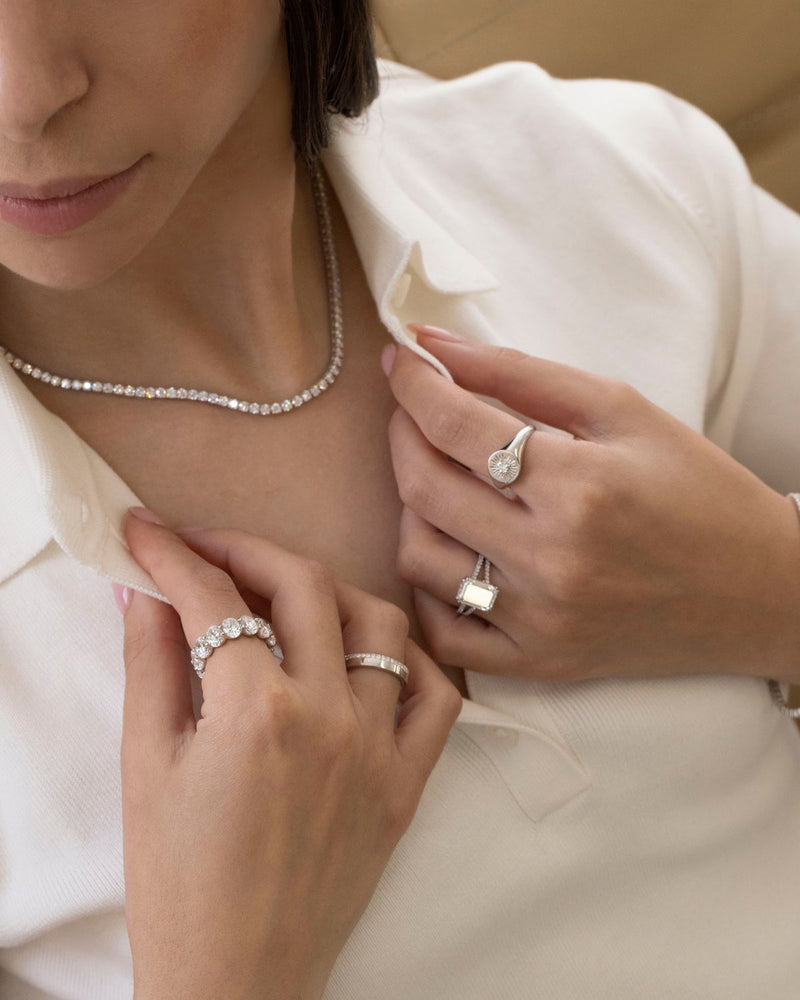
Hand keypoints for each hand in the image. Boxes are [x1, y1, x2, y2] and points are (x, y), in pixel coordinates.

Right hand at [117, 510, 461, 999]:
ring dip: (329, 592)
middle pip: (303, 585)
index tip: (148, 533)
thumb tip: (145, 590)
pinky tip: (364, 655)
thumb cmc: (178, 882)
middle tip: (209, 551)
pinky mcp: (407, 783)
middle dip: (248, 550)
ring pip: (378, 623)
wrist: (236, 979)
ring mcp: (378, 748)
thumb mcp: (146, 766)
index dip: (173, 554)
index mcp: (254, 713)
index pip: (213, 599)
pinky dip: (407, 659)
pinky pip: (435, 696)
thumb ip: (149, 663)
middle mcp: (328, 717)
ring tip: (285, 599)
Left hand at [383, 326, 799, 684]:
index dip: (414, 384)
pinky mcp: (537, 663)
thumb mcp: (624, 411)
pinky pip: (443, 631)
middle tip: (412, 409)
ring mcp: (538, 620)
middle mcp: (550, 559)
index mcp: (578, 486)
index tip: (402, 357)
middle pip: (423, 489)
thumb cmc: (699, 491)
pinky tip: (448, 550)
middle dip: (401, 434)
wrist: (760, 592)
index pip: (455, 425)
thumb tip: (435, 344)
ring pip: (419, 559)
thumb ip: (523, 373)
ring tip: (436, 476)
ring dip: (409, 506)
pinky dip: (426, 588)